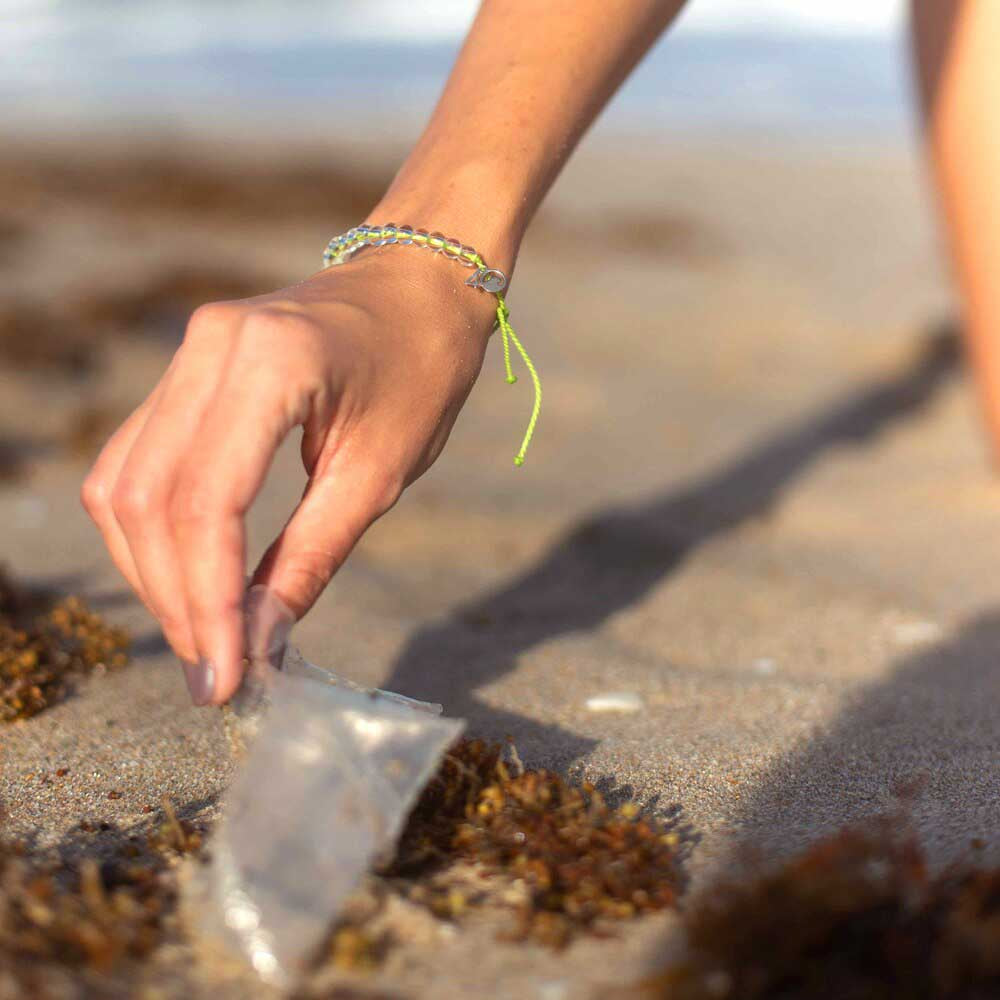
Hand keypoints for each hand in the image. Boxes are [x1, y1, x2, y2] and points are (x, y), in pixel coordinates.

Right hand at [81, 249, 494, 704]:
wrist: (420, 284)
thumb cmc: (422, 369)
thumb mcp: (379, 473)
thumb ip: (311, 557)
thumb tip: (256, 641)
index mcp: (270, 364)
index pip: (206, 504)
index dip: (207, 600)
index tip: (226, 674)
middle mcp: (209, 348)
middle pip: (147, 498)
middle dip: (174, 597)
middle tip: (213, 670)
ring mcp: (189, 351)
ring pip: (125, 482)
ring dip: (153, 570)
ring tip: (202, 635)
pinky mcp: (186, 368)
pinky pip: (140, 458)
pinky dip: (156, 528)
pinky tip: (190, 576)